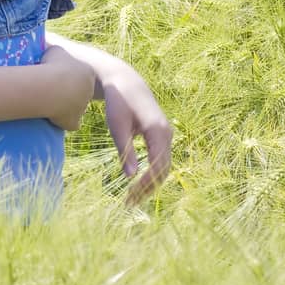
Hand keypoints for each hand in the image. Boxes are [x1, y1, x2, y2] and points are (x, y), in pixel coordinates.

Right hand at [40, 44, 95, 130]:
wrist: (52, 87)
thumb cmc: (52, 66)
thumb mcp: (54, 50)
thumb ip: (56, 52)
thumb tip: (49, 49)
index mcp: (86, 72)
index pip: (79, 75)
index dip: (66, 76)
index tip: (54, 75)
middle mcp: (88, 90)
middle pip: (78, 92)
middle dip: (67, 92)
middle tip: (50, 89)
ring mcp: (82, 107)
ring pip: (74, 107)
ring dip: (64, 106)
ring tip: (47, 102)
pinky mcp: (74, 121)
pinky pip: (70, 123)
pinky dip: (64, 122)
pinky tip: (53, 118)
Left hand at [100, 66, 172, 206]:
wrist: (125, 81)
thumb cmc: (118, 102)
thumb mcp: (117, 126)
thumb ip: (125, 150)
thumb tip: (130, 177)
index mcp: (158, 131)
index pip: (158, 165)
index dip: (145, 184)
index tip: (129, 197)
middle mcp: (167, 134)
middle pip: (164, 170)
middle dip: (148, 188)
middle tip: (128, 203)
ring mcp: (166, 134)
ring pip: (164, 166)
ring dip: (150, 184)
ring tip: (131, 198)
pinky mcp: (161, 135)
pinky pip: (161, 160)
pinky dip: (151, 174)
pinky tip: (137, 184)